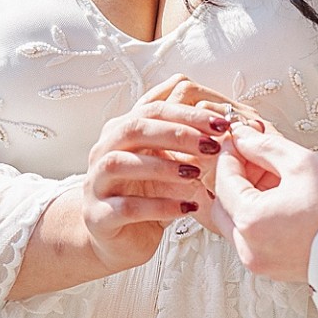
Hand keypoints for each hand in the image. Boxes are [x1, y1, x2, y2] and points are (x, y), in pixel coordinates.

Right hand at [80, 95, 229, 274]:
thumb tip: (182, 80)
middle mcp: (103, 153)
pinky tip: (185, 208)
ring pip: (121, 165)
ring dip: (162, 167)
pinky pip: (127, 207)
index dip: (187, 115)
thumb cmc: (140, 192)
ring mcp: (97, 184)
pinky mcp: (99, 216)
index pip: (151, 111)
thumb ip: (166, 121)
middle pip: (134, 130)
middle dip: (176, 135)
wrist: (116, 237)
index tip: (220, 125)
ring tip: (196, 175)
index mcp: (119, 132)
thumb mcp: (154, 153)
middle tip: (211, 146)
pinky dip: (158, 206)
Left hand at [209, 121, 317, 281]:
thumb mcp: (302, 164)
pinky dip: (259, 216)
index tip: (240, 139)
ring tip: (275, 176)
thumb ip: (264, 147)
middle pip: (223, 205)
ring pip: (237, 222)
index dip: (230, 155)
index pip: (224, 181)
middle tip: (256, 157)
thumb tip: (243, 136)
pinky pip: (253, 237)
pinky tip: (282, 198)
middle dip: (235, 178)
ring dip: (247, 197)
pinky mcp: (274, 268)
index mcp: (251, 222)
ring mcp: (260, 261)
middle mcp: (249, 247)